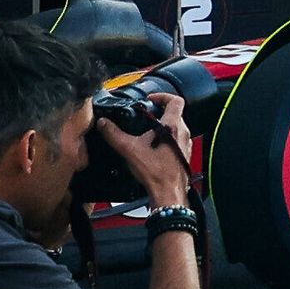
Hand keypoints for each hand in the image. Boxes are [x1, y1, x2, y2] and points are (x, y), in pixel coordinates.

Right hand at [93, 87, 191, 211]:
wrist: (168, 192)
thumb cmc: (156, 173)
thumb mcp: (129, 149)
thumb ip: (114, 134)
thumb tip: (104, 124)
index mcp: (172, 126)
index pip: (175, 100)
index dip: (162, 96)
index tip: (151, 100)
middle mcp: (183, 133)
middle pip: (175, 114)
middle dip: (160, 113)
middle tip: (147, 116)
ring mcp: (185, 145)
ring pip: (177, 128)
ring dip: (164, 127)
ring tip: (148, 133)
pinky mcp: (184, 156)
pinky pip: (178, 142)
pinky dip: (167, 141)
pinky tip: (154, 149)